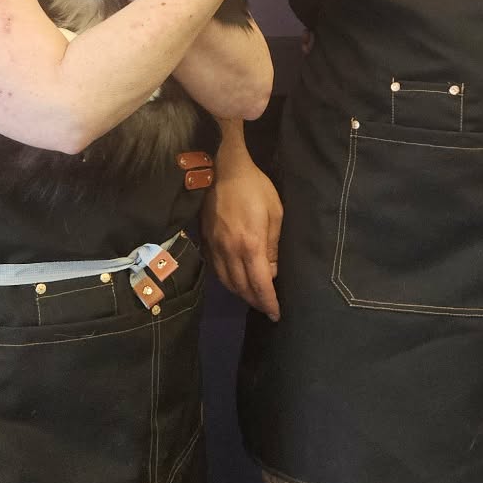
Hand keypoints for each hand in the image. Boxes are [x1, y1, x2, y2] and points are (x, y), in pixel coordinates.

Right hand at [204, 131, 282, 318]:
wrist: (222, 168)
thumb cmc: (255, 187)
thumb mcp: (275, 212)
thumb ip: (274, 245)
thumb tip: (272, 271)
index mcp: (250, 244)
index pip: (260, 284)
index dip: (269, 302)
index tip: (276, 314)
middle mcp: (230, 251)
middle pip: (242, 287)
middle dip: (256, 302)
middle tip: (268, 308)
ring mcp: (215, 247)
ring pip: (227, 282)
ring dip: (241, 294)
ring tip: (254, 297)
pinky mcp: (206, 241)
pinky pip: (216, 270)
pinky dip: (227, 281)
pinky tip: (236, 280)